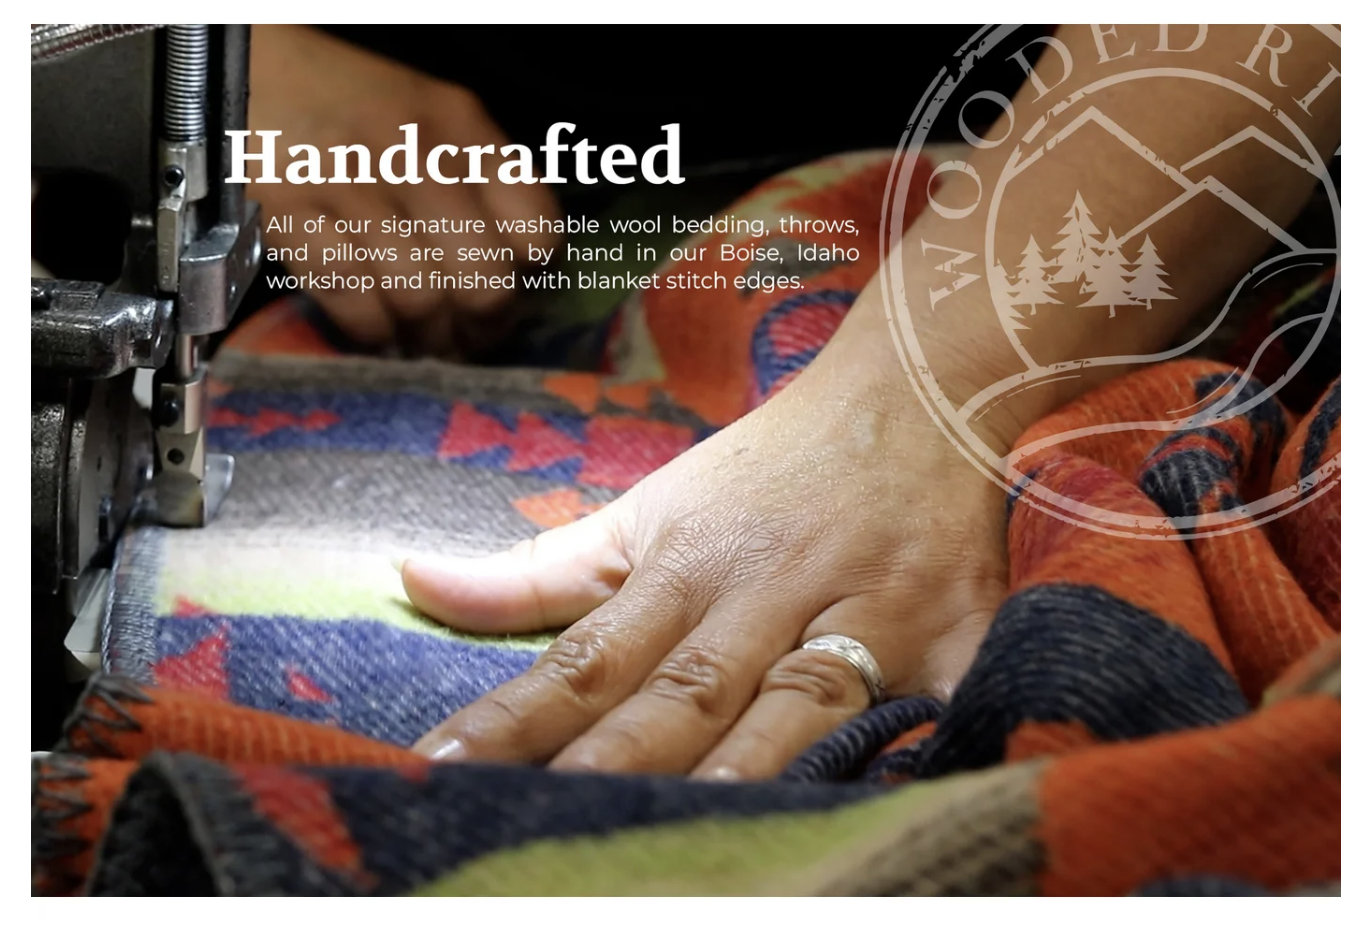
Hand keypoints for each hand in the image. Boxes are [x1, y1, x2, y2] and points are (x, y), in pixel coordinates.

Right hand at [248, 25, 558, 348]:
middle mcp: (409, 149)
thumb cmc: (357, 105)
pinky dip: (374, 332)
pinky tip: (380, 331)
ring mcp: (344, 181)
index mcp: (459, 124)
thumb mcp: (439, 120)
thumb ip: (488, 185)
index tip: (511, 294)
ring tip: (425, 341)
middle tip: (467, 337)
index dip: (528, 280)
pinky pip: (351, 300)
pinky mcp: (285, 212)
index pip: (534, 233)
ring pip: (418, 297)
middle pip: (481, 278)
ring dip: (427, 338)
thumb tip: (523, 279)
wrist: (254, 64)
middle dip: (481, 325)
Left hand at [399, 329, 1008, 778]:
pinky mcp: (961, 635)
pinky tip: (880, 814)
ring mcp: (870, 614)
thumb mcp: (651, 505)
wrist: (918, 389)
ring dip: (740, 773)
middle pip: (684, 693)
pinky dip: (920, 753)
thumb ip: (540, 566)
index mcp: (689, 564)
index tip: (439, 774)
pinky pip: (944, 705)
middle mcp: (770, 592)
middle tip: (533, 825)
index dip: (513, 720)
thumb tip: (412, 580)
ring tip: (679, 839)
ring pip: (798, 708)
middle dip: (612, 763)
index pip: (586, 658)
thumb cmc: (769, 466)